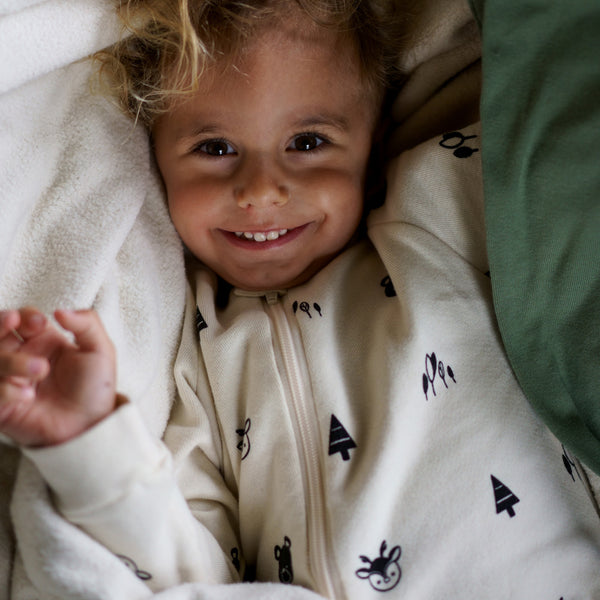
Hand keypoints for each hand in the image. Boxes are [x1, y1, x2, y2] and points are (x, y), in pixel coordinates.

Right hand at [0, 307, 116, 446]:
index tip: (39, 323)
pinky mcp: (1, 406)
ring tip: (41, 370)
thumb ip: (87, 324)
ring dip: (12, 361)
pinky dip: (6, 390)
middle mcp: (20, 357)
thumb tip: (60, 310)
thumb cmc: (95, 387)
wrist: (91, 424)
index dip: (23, 315)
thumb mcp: (100, 350)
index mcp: (40, 340)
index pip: (19, 318)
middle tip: (14, 324)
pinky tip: (28, 395)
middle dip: (0, 325)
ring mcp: (8, 381)